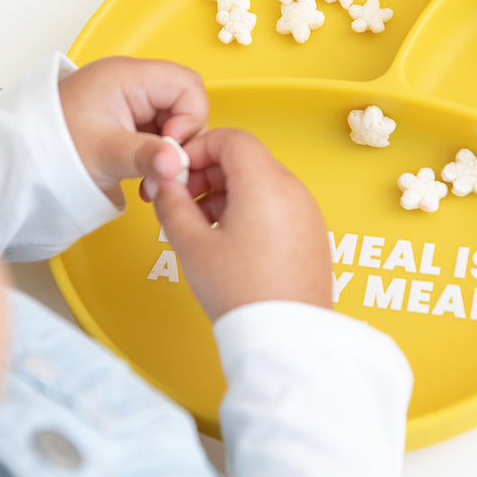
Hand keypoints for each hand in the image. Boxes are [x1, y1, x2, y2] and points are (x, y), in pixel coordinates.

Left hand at [58, 57, 206, 203]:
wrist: (21, 158)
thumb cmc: (52, 146)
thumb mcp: (104, 154)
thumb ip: (145, 157)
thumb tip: (177, 164)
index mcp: (128, 77)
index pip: (187, 85)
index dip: (190, 118)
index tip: (172, 149)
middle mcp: (131, 81)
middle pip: (185, 101)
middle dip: (183, 138)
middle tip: (165, 168)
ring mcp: (129, 99)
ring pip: (174, 119)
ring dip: (170, 151)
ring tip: (151, 177)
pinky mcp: (126, 117)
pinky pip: (158, 131)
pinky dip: (158, 155)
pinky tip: (144, 175)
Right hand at [151, 128, 332, 320]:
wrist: (285, 337)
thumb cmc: (241, 292)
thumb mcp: (191, 245)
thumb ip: (171, 204)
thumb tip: (163, 184)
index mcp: (265, 183)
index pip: (232, 138)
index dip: (199, 148)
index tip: (179, 171)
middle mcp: (293, 191)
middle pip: (248, 159)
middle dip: (210, 173)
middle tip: (183, 200)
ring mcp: (307, 213)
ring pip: (263, 183)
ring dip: (229, 193)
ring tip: (203, 227)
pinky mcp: (313, 235)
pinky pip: (279, 206)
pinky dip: (252, 210)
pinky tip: (230, 242)